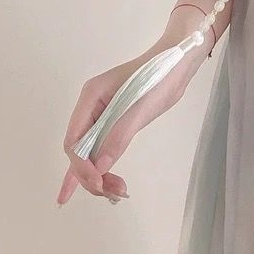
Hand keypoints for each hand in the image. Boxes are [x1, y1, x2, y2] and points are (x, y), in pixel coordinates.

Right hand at [56, 8, 213, 205]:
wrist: (179, 60)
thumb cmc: (161, 76)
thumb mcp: (141, 107)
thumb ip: (119, 136)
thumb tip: (100, 168)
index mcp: (91, 97)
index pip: (74, 140)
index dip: (81, 167)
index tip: (99, 183)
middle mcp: (91, 106)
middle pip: (79, 149)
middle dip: (91, 174)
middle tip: (113, 193)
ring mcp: (102, 114)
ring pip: (91, 151)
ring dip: (100, 174)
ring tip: (119, 191)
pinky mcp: (116, 120)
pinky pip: (102, 146)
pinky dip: (102, 167)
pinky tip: (99, 186)